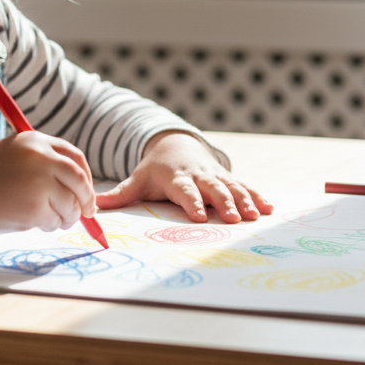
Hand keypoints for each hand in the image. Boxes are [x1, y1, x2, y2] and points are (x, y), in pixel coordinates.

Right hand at [0, 130, 96, 240]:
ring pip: (71, 205)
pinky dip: (48, 226)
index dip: (85, 177)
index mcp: (35, 140)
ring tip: (44, 219)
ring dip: (64, 217)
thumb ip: (41, 162)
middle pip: (80, 180)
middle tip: (85, 214)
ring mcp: (39, 182)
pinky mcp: (35, 208)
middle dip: (86, 200)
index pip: (75, 157)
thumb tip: (77, 187)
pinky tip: (29, 222)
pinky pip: (54, 221)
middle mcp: (41, 157)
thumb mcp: (13, 155)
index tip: (86, 192)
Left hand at [95, 132, 273, 223]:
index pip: (185, 191)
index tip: (199, 216)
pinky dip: (258, 196)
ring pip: (233, 187)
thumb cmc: (156, 170)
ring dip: (245, 201)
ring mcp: (215, 176)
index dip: (192, 202)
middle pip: (214, 189)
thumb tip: (94, 205)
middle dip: (225, 203)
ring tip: (256, 216)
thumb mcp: (138, 179)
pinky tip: (270, 209)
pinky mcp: (228, 178)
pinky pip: (245, 186)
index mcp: (176, 178)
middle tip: (235, 219)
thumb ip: (120, 195)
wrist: (177, 146)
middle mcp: (199, 176)